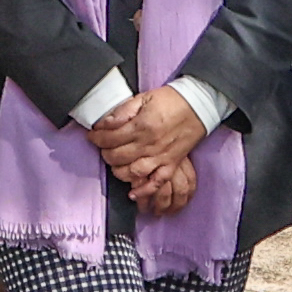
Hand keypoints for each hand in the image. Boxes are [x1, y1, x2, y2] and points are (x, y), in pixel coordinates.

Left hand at [85, 84, 206, 190]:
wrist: (198, 105)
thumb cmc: (171, 100)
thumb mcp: (143, 98)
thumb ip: (123, 111)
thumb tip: (105, 123)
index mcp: (141, 126)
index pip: (110, 137)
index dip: (97, 137)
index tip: (93, 136)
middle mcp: (149, 144)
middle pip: (118, 156)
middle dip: (105, 153)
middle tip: (103, 147)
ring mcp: (161, 156)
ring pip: (133, 172)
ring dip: (119, 171)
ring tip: (115, 163)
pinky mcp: (171, 164)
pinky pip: (157, 182)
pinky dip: (144, 191)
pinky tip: (132, 193)